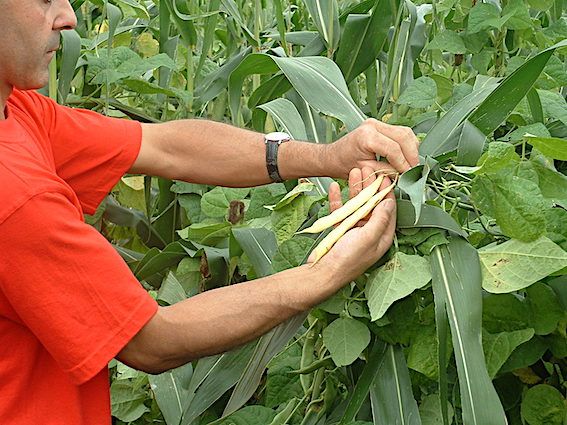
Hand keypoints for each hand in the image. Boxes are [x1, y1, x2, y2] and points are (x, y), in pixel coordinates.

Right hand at [308, 168, 396, 283]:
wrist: (323, 273)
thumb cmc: (347, 260)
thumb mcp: (368, 238)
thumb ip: (380, 219)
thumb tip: (390, 203)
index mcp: (382, 236)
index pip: (388, 210)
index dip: (386, 192)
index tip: (385, 176)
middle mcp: (370, 232)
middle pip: (372, 204)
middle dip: (370, 186)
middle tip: (368, 169)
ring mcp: (354, 230)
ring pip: (356, 205)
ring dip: (354, 189)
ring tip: (353, 172)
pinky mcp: (340, 229)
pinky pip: (341, 211)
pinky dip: (337, 199)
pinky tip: (334, 187)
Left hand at [327, 118, 419, 177]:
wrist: (333, 157)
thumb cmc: (343, 165)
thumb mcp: (366, 171)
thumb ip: (386, 171)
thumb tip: (404, 174)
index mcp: (366, 137)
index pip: (394, 149)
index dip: (404, 163)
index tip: (409, 175)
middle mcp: (373, 125)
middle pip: (403, 137)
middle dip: (412, 155)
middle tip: (414, 171)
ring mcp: (376, 123)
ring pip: (405, 132)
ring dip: (412, 149)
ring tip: (411, 165)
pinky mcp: (380, 125)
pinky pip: (400, 132)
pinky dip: (407, 145)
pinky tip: (406, 157)